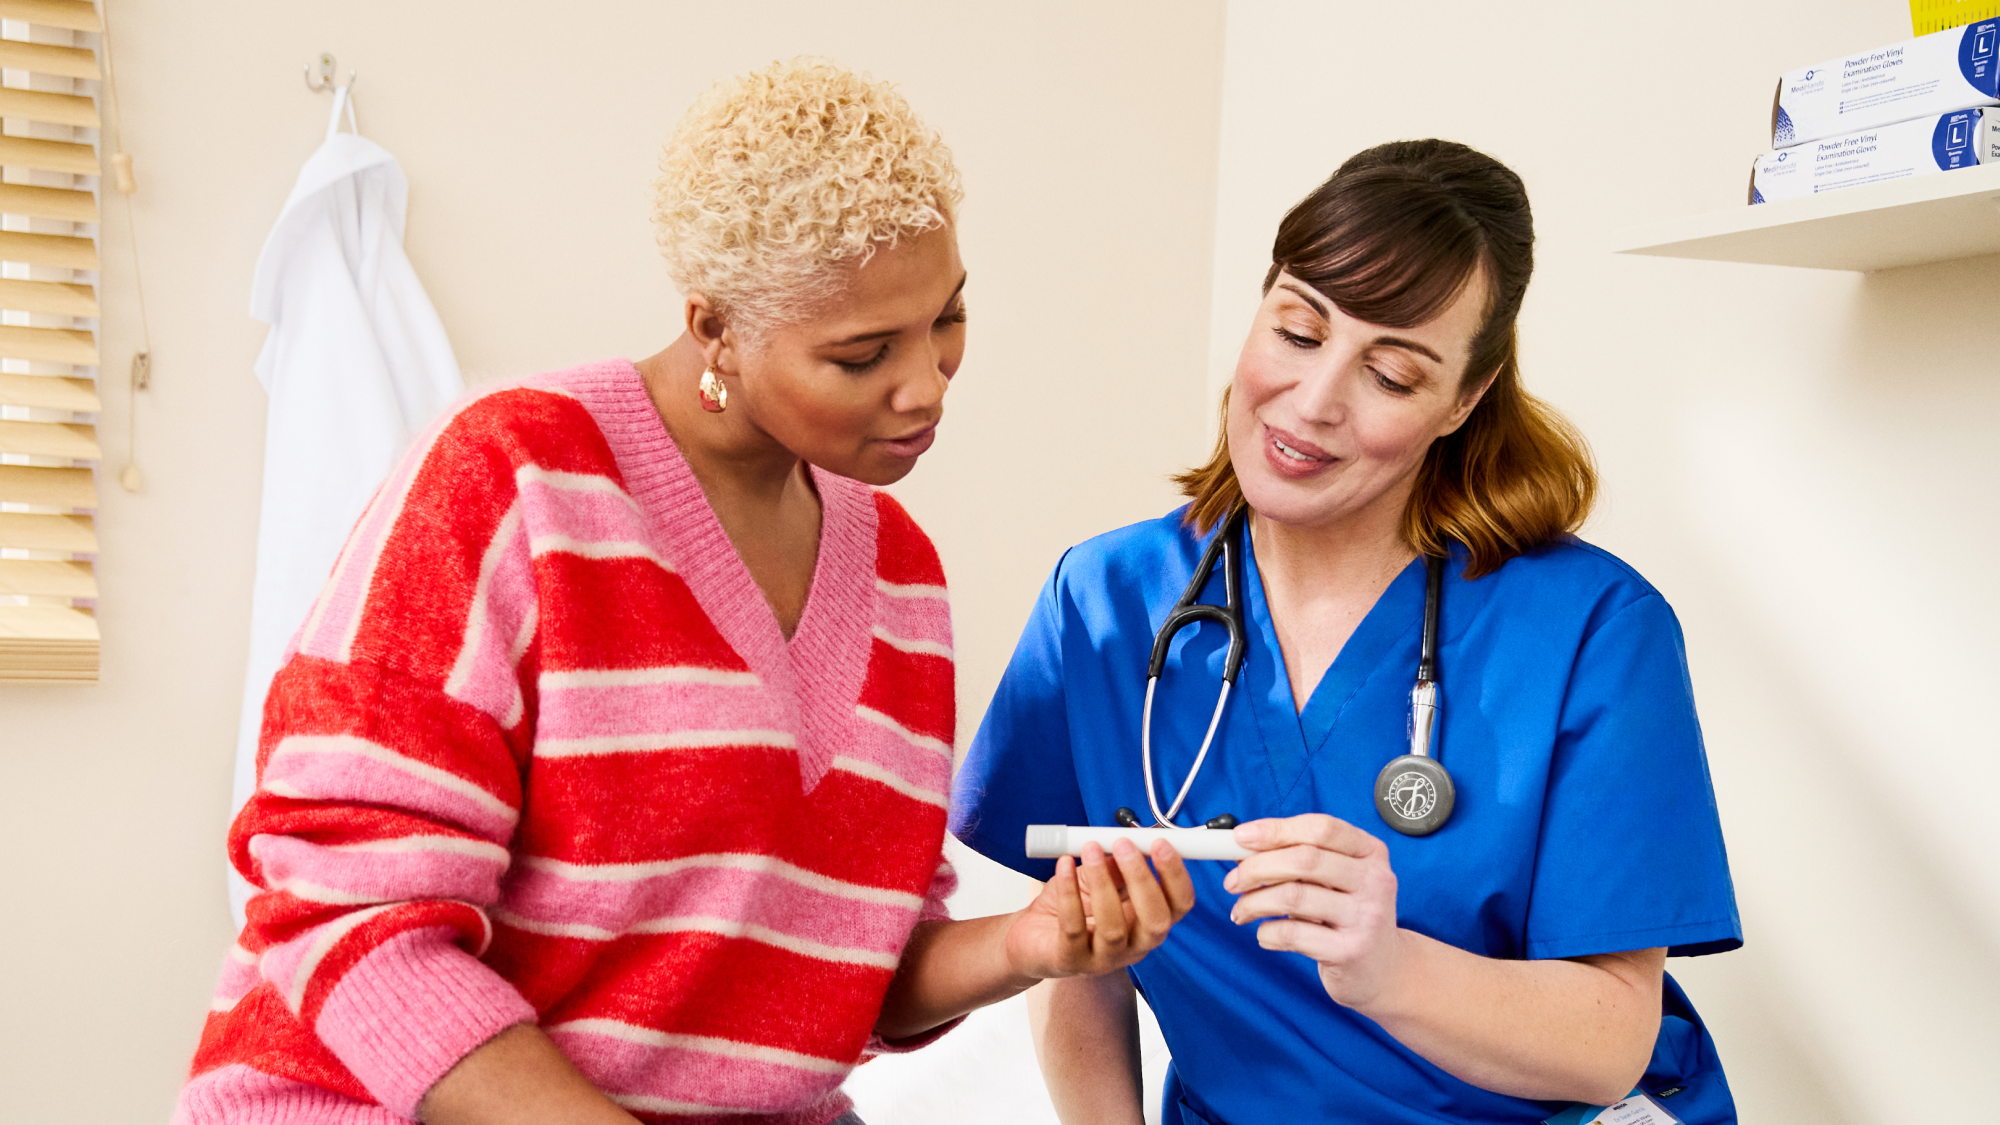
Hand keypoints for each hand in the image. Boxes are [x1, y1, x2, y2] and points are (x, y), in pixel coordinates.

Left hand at [1005, 838, 1194, 980]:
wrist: (1032, 935)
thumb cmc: (1072, 906)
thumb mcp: (1098, 878)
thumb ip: (1116, 864)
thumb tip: (1131, 839)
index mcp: (1148, 922)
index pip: (1179, 905)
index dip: (1176, 875)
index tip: (1161, 843)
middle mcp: (1134, 946)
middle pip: (1156, 921)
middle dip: (1143, 879)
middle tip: (1123, 845)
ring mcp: (1104, 959)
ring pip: (1114, 928)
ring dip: (1102, 882)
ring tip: (1089, 850)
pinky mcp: (1071, 961)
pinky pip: (1074, 929)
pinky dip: (1069, 892)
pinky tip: (1064, 866)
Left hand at [1224, 814, 1403, 1007]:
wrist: (1384, 969)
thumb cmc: (1348, 915)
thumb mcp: (1337, 880)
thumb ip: (1300, 858)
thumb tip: (1243, 847)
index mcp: (1371, 852)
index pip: (1320, 828)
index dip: (1276, 829)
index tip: (1240, 837)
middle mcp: (1375, 881)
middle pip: (1304, 859)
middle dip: (1256, 867)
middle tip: (1232, 881)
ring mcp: (1365, 917)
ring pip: (1293, 896)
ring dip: (1253, 902)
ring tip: (1242, 911)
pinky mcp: (1350, 951)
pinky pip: (1292, 934)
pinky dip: (1266, 932)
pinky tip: (1265, 934)